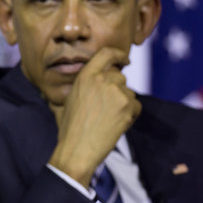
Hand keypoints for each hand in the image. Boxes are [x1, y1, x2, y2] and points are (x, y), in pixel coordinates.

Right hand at [48, 47, 140, 186]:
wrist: (78, 149)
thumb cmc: (69, 128)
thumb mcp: (65, 101)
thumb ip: (77, 88)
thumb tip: (66, 87)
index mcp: (85, 76)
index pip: (106, 54)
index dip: (118, 55)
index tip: (123, 60)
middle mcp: (102, 80)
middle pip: (119, 76)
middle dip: (117, 88)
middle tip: (108, 105)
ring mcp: (117, 92)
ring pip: (128, 91)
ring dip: (122, 102)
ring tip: (108, 118)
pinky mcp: (128, 106)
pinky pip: (136, 105)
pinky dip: (130, 114)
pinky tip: (116, 123)